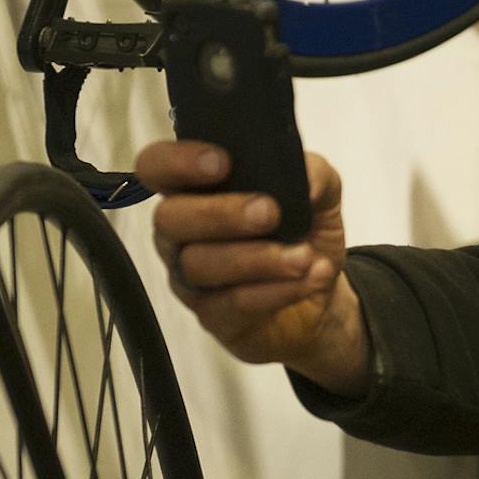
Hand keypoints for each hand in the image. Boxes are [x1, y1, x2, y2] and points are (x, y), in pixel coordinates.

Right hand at [135, 141, 365, 395]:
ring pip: (199, 264)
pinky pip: (231, 303)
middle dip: (221, 214)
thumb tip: (306, 180)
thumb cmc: (303, 235)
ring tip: (303, 256)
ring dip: (258, 259)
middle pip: (169, 219)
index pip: (157, 167)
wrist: (321, 296)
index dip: (176, 162)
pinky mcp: (212, 316)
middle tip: (269, 213)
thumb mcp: (320, 193)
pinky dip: (275, 290)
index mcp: (195, 189)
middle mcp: (181, 232)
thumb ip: (312, 173)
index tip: (222, 162)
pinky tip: (308, 278)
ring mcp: (191, 277)